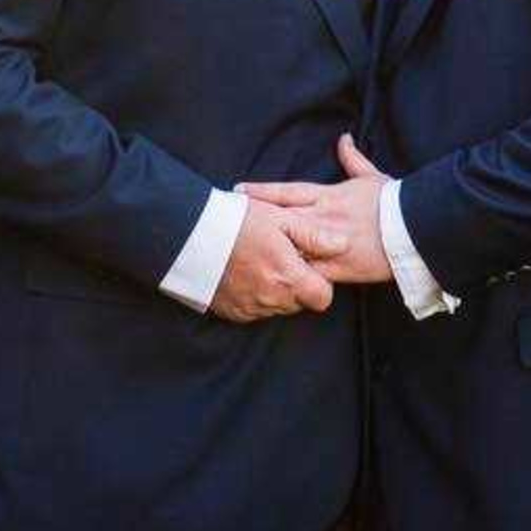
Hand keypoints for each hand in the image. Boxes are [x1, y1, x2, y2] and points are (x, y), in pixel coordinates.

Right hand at [209, 194, 346, 320]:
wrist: (188, 234)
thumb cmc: (236, 220)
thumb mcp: (279, 218)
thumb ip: (314, 235)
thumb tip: (343, 244)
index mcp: (287, 277)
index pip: (322, 298)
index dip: (320, 283)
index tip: (307, 264)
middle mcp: (270, 299)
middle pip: (299, 302)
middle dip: (297, 284)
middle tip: (281, 257)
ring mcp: (250, 309)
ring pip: (277, 307)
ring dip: (275, 290)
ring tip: (260, 261)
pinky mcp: (232, 312)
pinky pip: (255, 310)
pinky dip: (255, 295)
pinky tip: (244, 272)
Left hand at [240, 135, 392, 285]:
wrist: (414, 231)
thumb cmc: (393, 203)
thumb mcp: (372, 177)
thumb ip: (353, 160)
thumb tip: (344, 139)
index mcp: (328, 196)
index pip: (287, 192)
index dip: (262, 191)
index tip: (238, 189)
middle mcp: (322, 219)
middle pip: (280, 219)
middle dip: (254, 221)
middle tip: (227, 222)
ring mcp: (327, 245)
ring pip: (290, 248)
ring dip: (268, 250)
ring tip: (242, 254)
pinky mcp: (338, 270)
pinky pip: (309, 276)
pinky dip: (292, 277)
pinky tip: (272, 282)